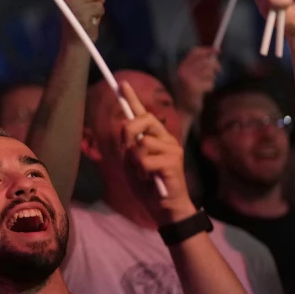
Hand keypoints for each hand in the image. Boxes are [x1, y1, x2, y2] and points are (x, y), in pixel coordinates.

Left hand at [120, 81, 196, 222]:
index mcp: (155, 138)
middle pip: (143, 119)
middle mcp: (166, 139)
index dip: (132, 98)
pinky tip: (150, 179)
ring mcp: (171, 148)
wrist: (165, 209)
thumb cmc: (148, 187)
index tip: (121, 84)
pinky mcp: (173, 161)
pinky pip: (145, 158)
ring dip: (135, 160)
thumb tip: (126, 128)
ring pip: (141, 142)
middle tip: (127, 149)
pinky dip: (141, 171)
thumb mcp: (132, 164)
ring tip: (144, 173)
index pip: (143, 113)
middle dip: (129, 131)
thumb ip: (129, 146)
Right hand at [174, 46, 220, 115]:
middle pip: (206, 61)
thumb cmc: (189, 93)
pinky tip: (204, 92)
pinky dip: (210, 88)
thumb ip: (199, 66)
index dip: (208, 50)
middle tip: (219, 71)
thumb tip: (214, 56)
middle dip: (215, 66)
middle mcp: (183, 71)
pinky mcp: (195, 88)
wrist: (182, 109)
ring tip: (206, 85)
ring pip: (209, 72)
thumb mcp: (191, 76)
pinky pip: (210, 83)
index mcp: (182, 66)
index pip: (195, 52)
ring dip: (211, 79)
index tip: (218, 51)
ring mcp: (188, 79)